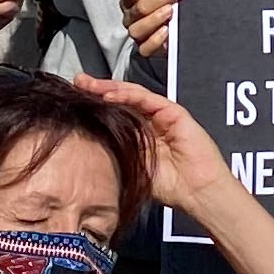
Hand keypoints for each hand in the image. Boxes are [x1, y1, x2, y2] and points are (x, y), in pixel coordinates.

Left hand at [65, 67, 227, 221]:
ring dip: (110, 87)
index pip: (116, 111)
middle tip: (78, 81)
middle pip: (122, 98)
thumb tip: (89, 144)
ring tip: (89, 85)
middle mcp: (151, 120)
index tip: (76, 96)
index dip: (97, 102)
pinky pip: (148, 99)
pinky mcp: (174, 113)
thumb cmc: (170, 186)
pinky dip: (128, 96)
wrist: (197, 191)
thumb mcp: (133, 167)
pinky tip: (110, 95)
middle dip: (99, 88)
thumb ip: (117, 152)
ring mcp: (163, 114)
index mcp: (141, 132)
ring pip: (133, 94)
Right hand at [117, 0, 184, 60]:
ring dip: (156, 18)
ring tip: (171, 11)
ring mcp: (136, 34)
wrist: (167, 31)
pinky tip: (167, 30)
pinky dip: (156, 39)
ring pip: (138, 28)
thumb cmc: (163, 7)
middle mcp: (129, 18)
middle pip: (140, 8)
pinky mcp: (144, 49)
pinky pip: (145, 48)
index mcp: (129, 1)